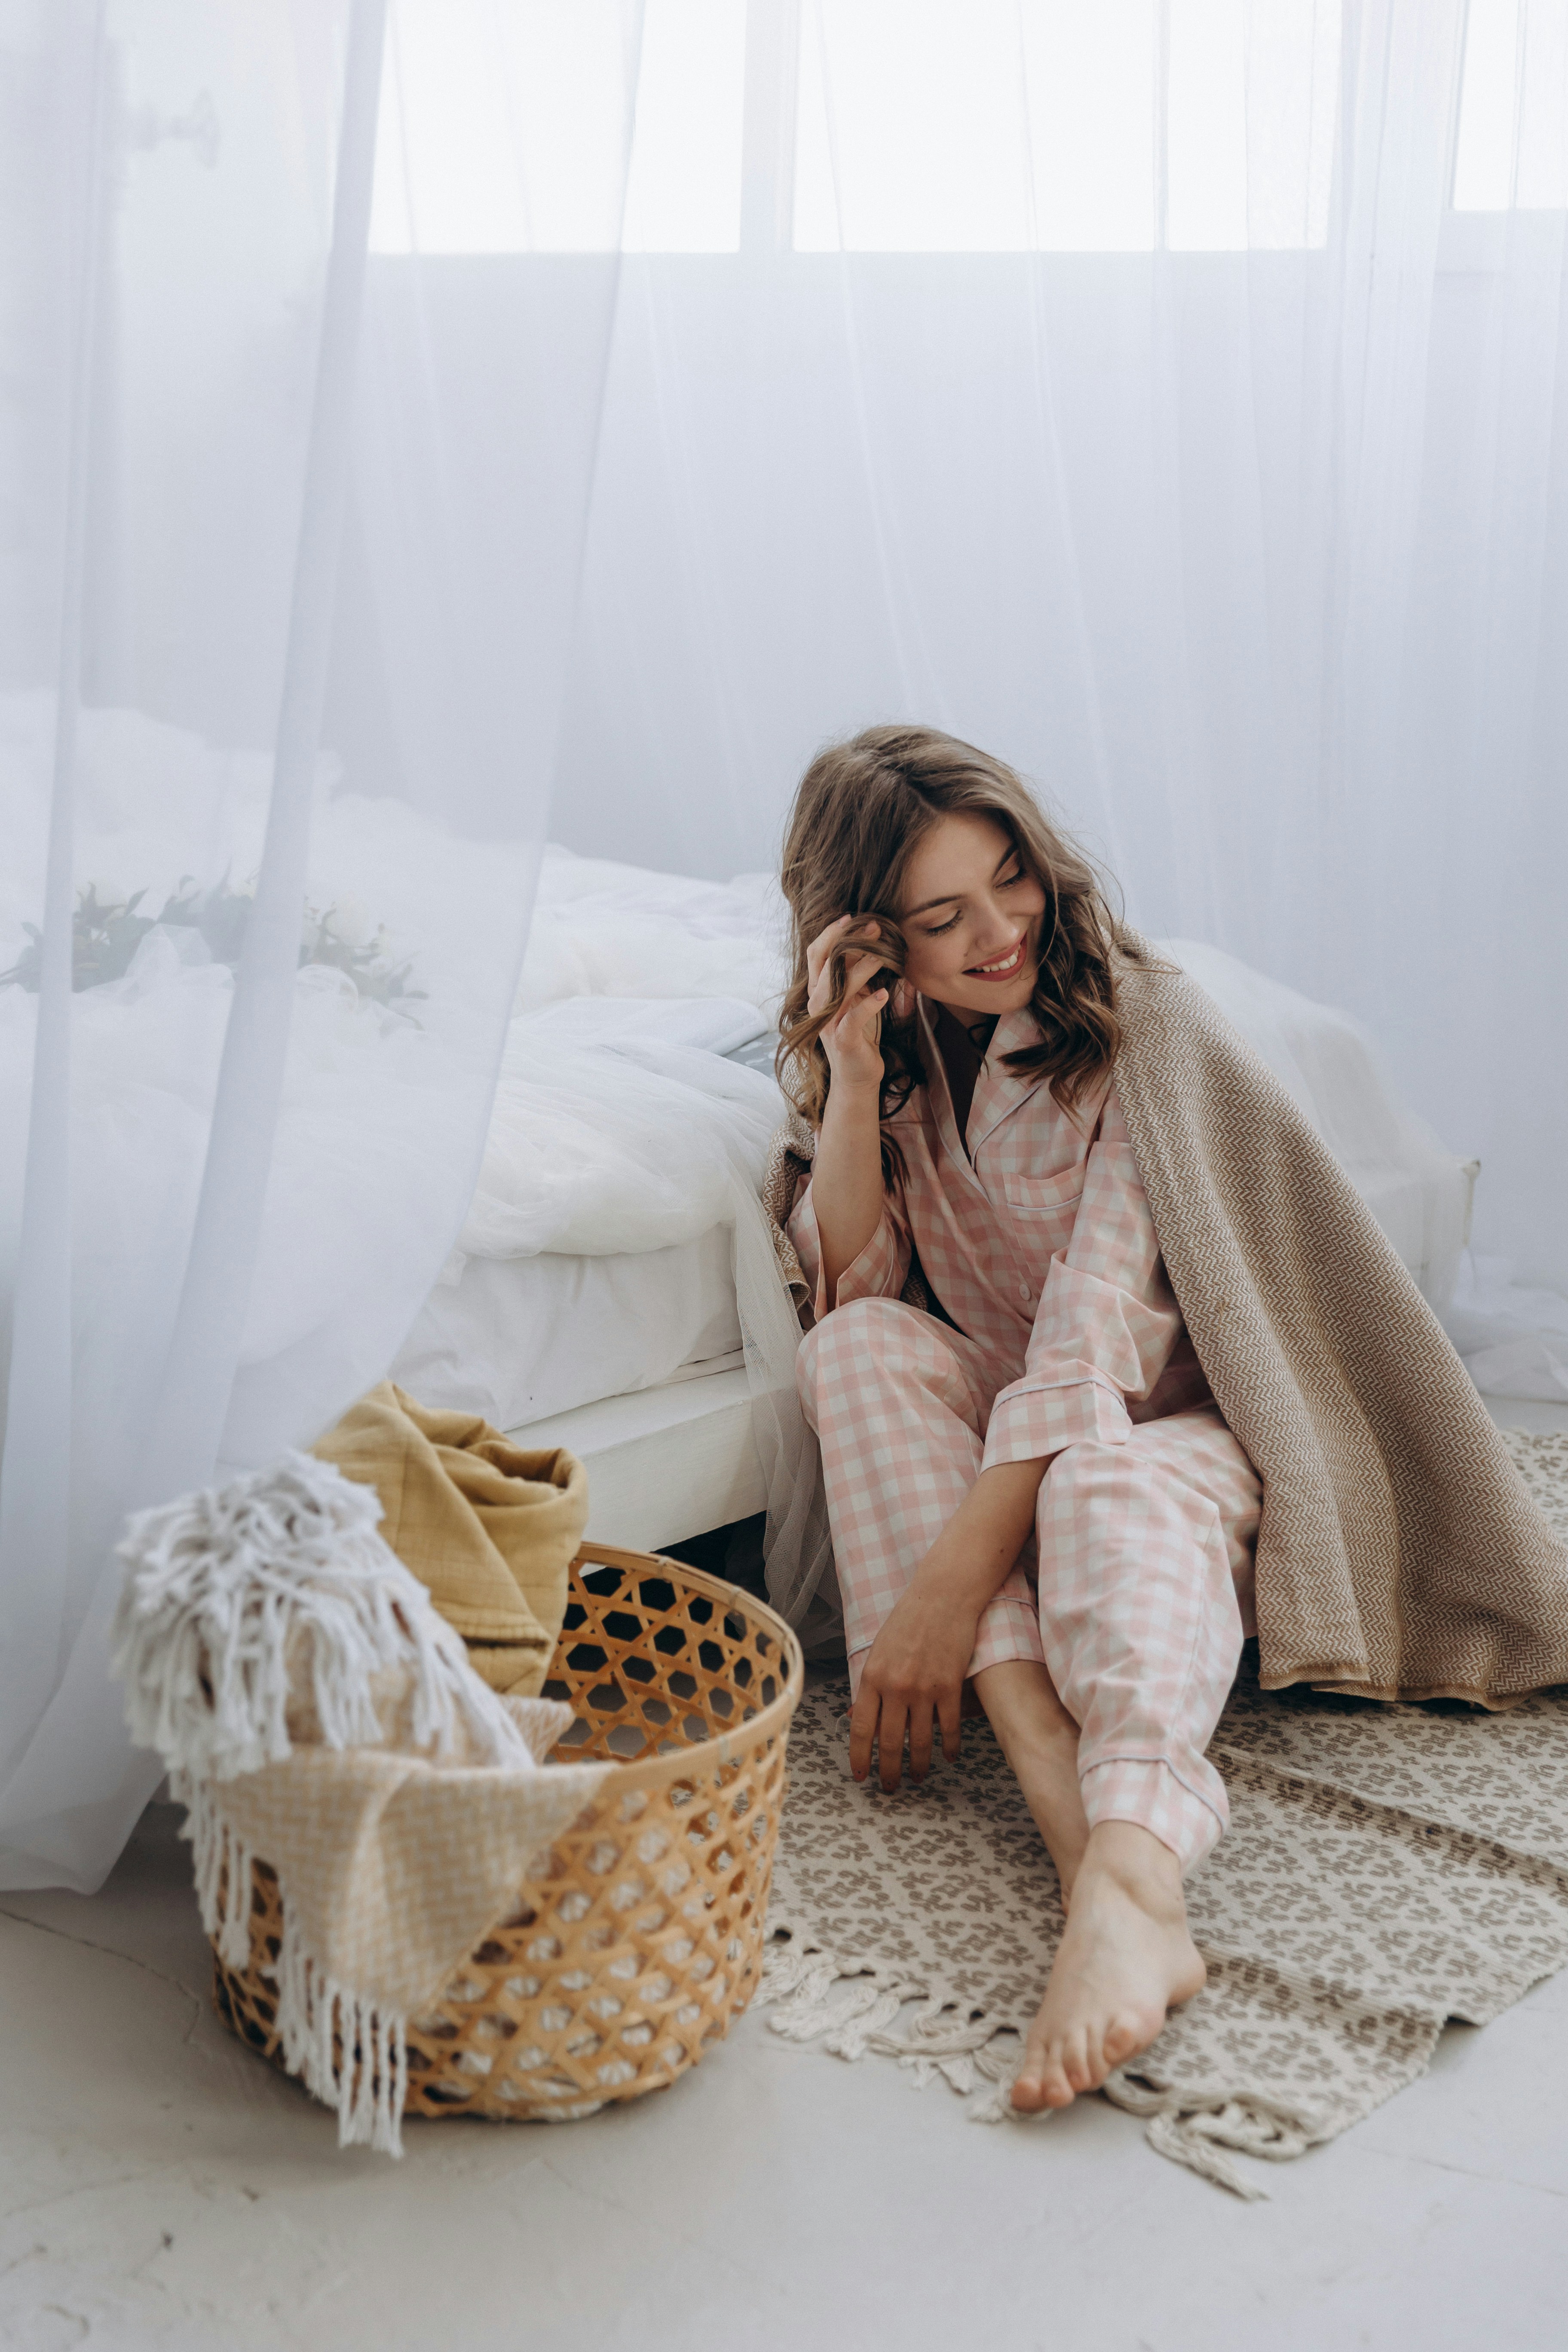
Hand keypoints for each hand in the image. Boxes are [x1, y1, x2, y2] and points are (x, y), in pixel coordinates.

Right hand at [805, 915, 913, 1095]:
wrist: (856, 1075)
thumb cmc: (858, 1032)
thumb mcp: (855, 997)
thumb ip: (854, 973)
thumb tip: (866, 942)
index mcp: (819, 990)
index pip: (817, 954)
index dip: (831, 933)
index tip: (851, 917)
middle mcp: (819, 1003)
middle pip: (824, 964)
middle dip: (848, 941)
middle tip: (874, 927)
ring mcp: (828, 1021)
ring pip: (839, 986)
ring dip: (863, 967)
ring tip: (885, 955)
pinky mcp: (842, 1039)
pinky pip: (853, 1018)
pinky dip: (869, 1004)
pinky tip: (885, 994)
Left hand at [849, 1578, 978, 1792]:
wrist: (942, 1596)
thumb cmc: (908, 1621)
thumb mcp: (879, 1651)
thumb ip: (870, 1685)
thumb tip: (856, 1716)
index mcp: (872, 1677)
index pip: (861, 1728)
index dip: (859, 1757)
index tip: (861, 1776)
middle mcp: (896, 1686)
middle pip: (890, 1742)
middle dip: (888, 1771)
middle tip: (890, 1788)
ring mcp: (924, 1688)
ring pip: (920, 1741)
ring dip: (919, 1765)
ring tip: (918, 1777)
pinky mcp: (950, 1686)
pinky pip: (948, 1727)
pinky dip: (949, 1747)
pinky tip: (949, 1757)